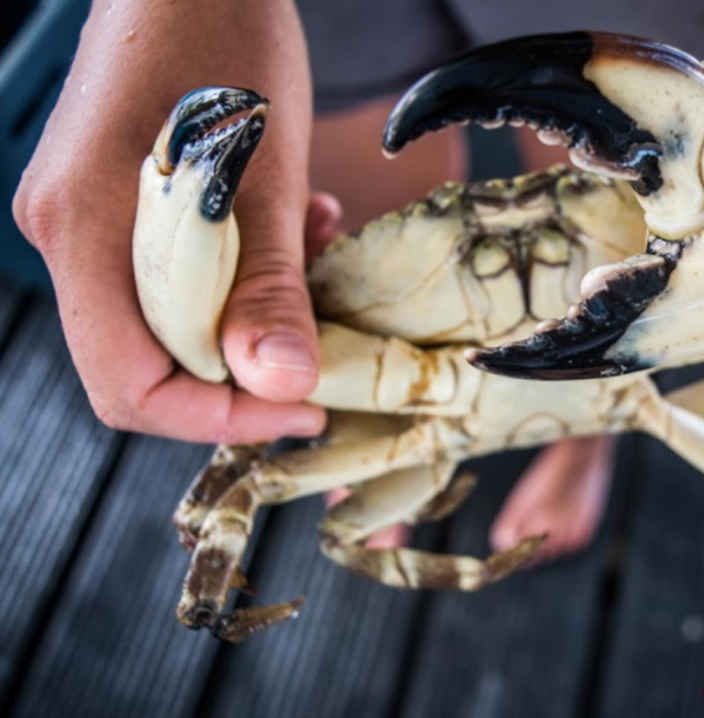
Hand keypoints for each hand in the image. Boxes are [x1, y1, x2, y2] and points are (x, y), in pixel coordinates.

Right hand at [13, 0, 326, 442]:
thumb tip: (280, 384)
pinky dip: (247, 270)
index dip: (220, 416)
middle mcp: (73, 237)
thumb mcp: (260, 171)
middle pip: (153, 361)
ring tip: (312, 253)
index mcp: (85, 235)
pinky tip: (295, 225)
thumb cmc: (219, 36)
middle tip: (322, 339)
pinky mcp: (129, 204)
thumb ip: (265, 283)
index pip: (130, 386)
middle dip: (247, 366)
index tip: (303, 407)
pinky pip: (185, 274)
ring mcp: (95, 220)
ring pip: (177, 320)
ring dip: (256, 311)